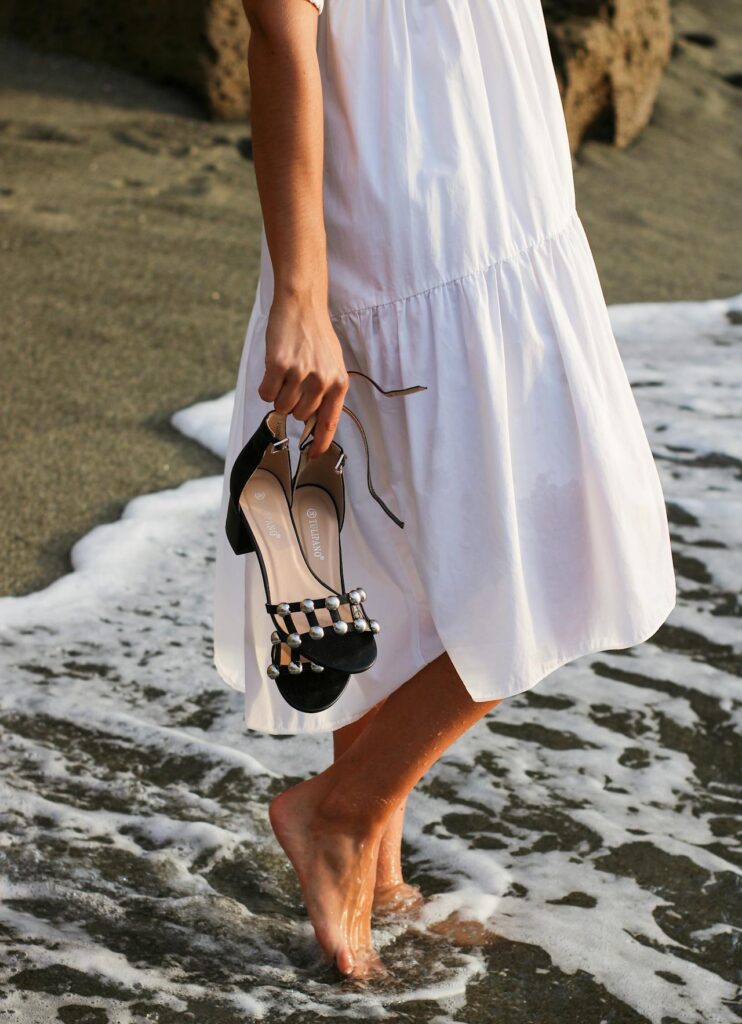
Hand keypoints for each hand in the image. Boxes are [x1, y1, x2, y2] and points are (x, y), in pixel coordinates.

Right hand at [259, 293, 348, 458]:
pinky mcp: (279, 366)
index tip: (314, 455)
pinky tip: (272, 371)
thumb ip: (327, 391)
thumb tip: (315, 420)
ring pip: (281, 406)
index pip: (329, 422)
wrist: (302, 305)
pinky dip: (266, 386)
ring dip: (279, 394)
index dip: (321, 442)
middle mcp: (322, 381)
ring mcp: (300, 374)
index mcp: (338, 383)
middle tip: (293, 381)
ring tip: (285, 372)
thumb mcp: (332, 364)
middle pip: (299, 415)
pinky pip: (266, 393)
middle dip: (293, 403)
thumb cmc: (316, 335)